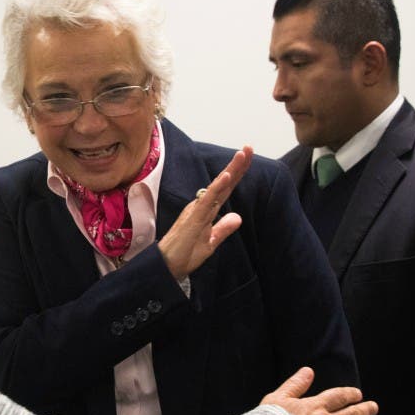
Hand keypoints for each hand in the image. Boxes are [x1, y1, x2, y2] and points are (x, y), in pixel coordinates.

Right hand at [158, 145, 252, 279]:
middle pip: (222, 184)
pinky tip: (227, 176)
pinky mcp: (193, 218)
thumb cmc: (184, 255)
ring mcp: (196, 211)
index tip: (248, 158)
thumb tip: (237, 216)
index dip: (237, 174)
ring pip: (216, 187)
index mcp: (205, 211)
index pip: (225, 190)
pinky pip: (207, 200)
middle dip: (236, 165)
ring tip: (241, 155)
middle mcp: (200, 207)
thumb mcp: (210, 243)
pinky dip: (217, 187)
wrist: (166, 267)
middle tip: (248, 147)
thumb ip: (223, 229)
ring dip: (229, 170)